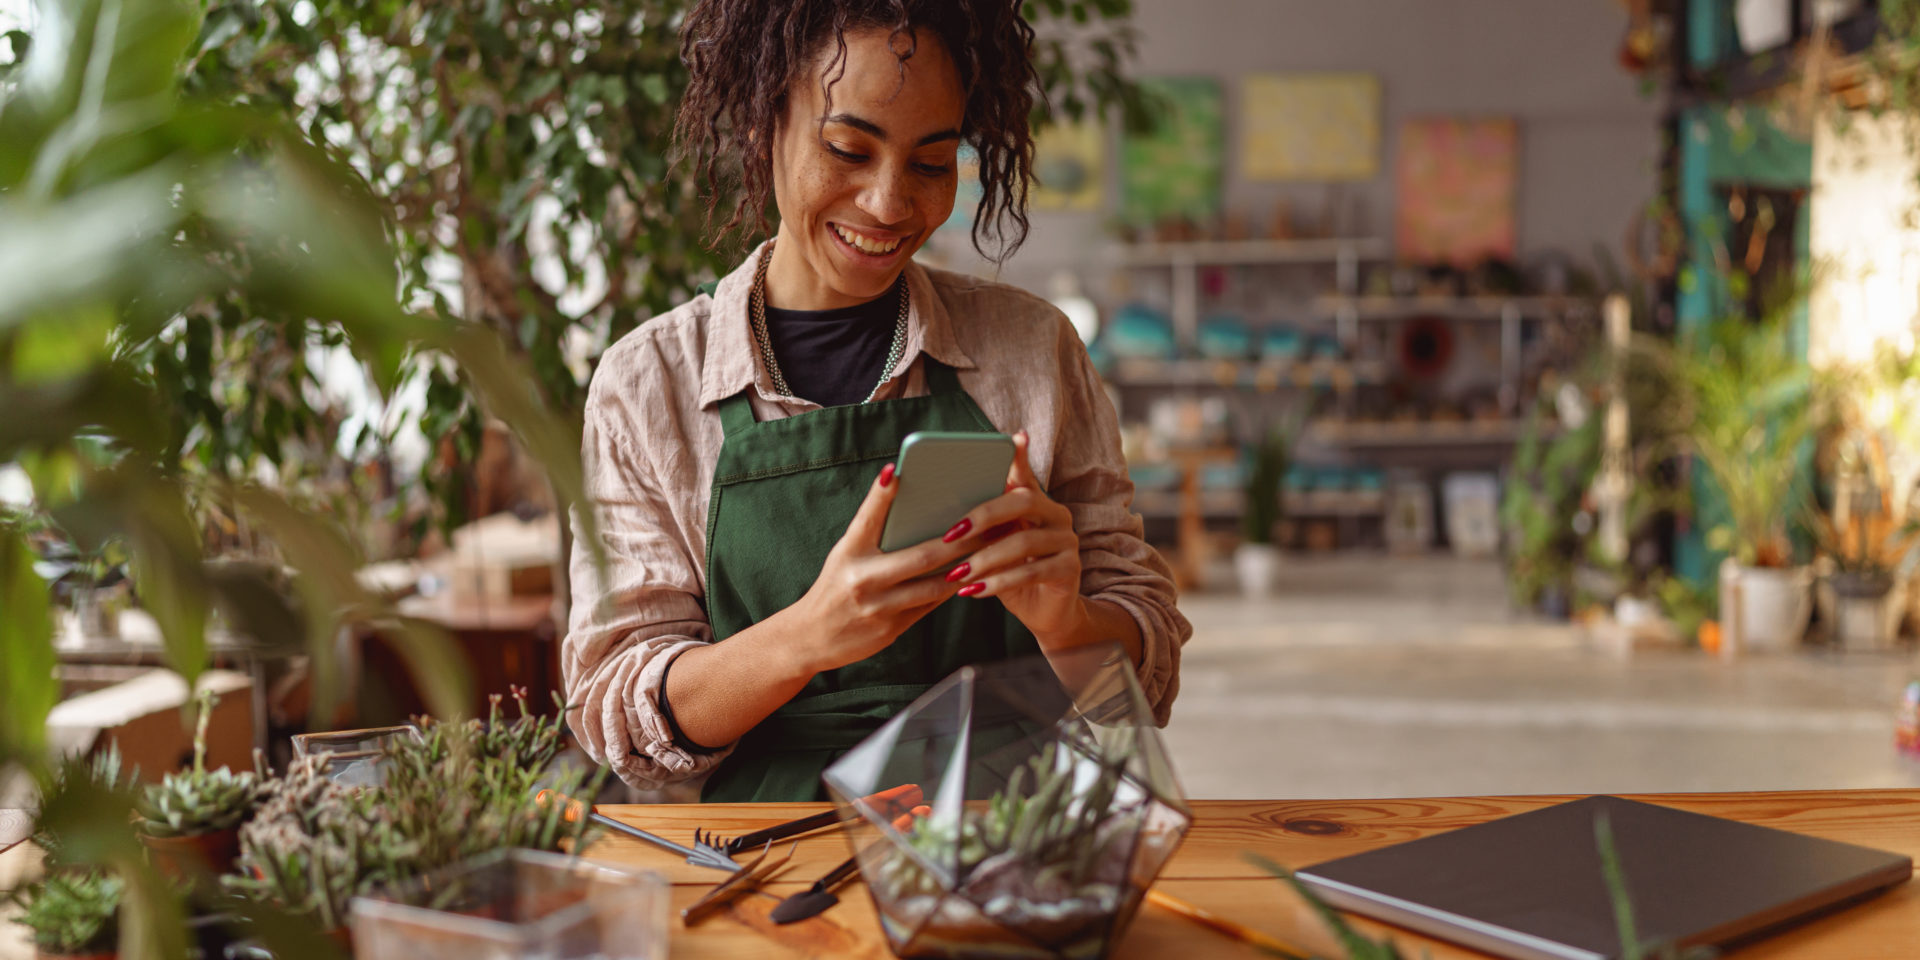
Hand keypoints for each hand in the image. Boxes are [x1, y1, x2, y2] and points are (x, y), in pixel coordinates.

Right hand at [791, 463, 969, 672]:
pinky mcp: (890, 629)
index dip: (880, 493)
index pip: (866, 518)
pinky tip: (969, 577)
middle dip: (959, 542)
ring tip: (988, 552)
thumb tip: (904, 495)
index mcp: (849, 552)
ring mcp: (877, 608)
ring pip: (933, 586)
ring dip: (964, 569)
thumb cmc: (836, 586)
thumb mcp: (846, 554)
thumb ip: (873, 532)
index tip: (896, 471)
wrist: (812, 637)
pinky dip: (949, 590)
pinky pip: (928, 606)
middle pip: (921, 557)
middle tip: (987, 526)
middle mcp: (861, 579)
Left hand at [946, 431, 1087, 641]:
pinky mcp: (1070, 569)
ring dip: (985, 558)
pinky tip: (974, 591)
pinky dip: (998, 582)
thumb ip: (981, 527)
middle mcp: (1057, 515)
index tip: (1014, 438)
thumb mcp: (995, 546)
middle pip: (1024, 501)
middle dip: (984, 516)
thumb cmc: (1012, 572)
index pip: (1026, 474)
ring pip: (1024, 542)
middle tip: (952, 534)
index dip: (1020, 457)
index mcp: (1037, 502)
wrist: (1045, 612)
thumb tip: (940, 517)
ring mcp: (1067, 541)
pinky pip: (1030, 572)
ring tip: (957, 573)